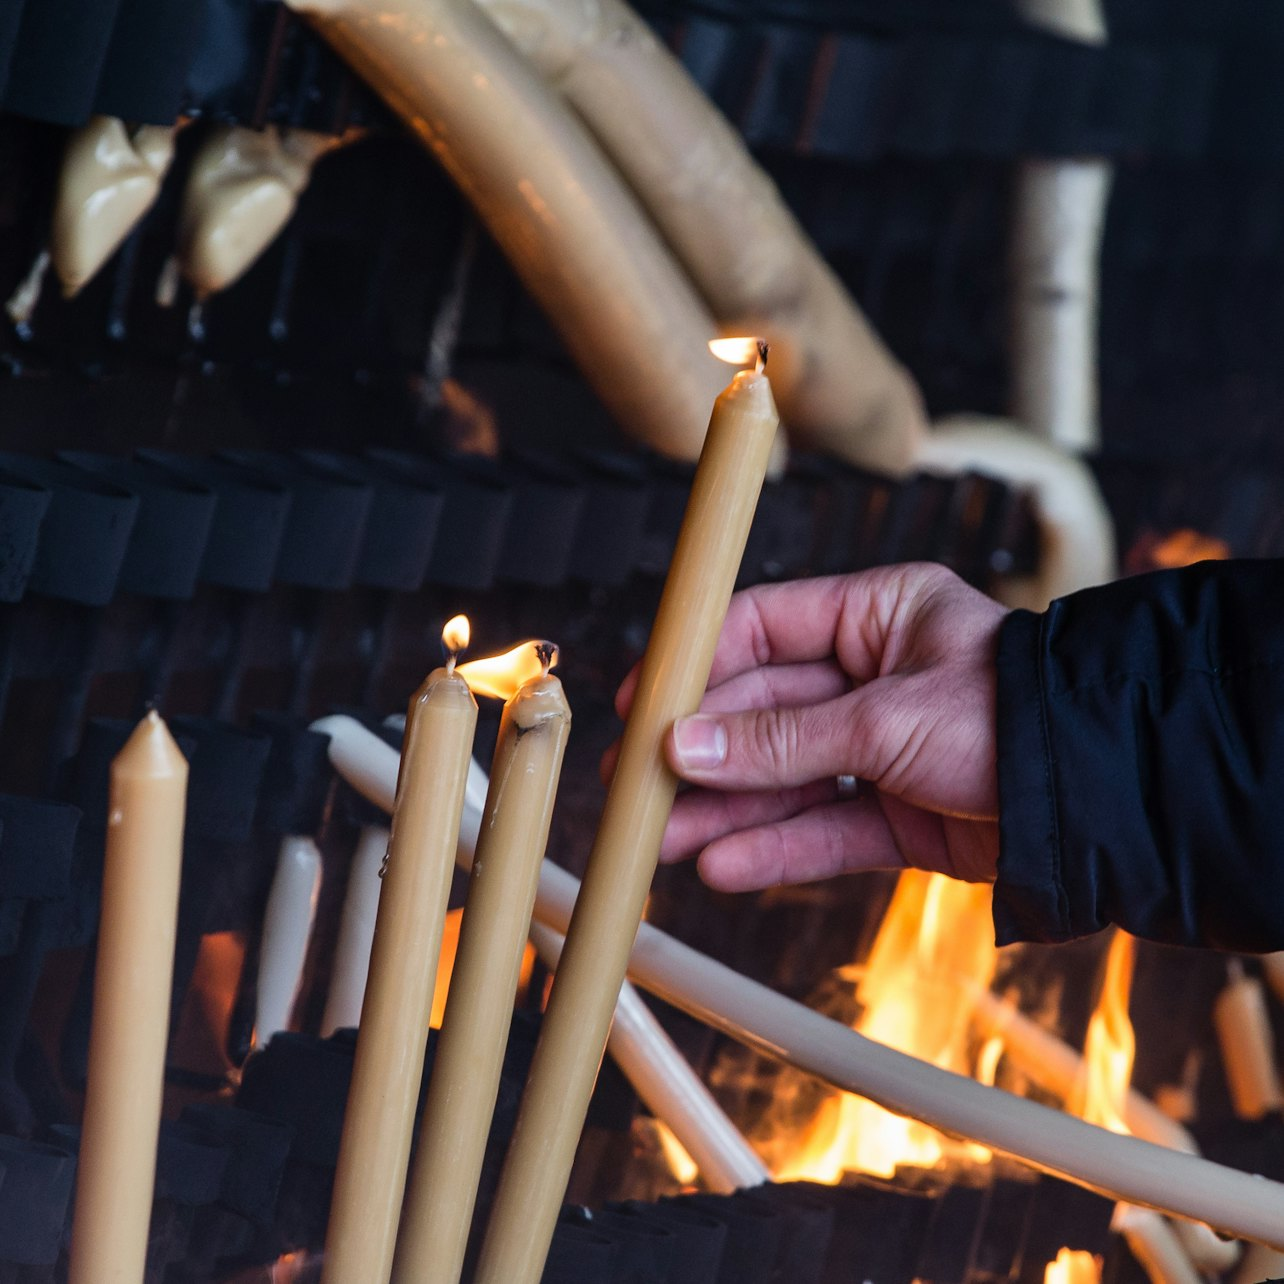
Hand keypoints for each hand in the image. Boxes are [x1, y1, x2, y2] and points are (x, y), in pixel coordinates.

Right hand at [606, 564, 1005, 892]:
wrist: (1106, 799)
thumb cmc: (1016, 718)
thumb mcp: (886, 719)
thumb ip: (782, 738)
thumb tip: (685, 748)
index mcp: (878, 616)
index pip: (763, 628)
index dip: (698, 665)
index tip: (644, 703)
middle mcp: (875, 677)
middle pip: (765, 713)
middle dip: (705, 755)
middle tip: (640, 788)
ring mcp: (886, 749)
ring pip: (788, 778)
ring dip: (727, 809)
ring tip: (664, 841)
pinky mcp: (901, 814)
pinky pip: (826, 828)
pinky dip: (777, 845)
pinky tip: (723, 864)